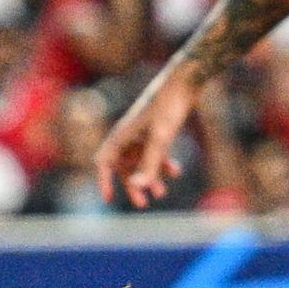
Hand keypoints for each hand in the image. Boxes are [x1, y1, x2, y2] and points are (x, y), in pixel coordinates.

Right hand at [93, 67, 201, 209]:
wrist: (184, 83)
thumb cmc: (168, 107)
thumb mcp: (161, 139)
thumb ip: (149, 165)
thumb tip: (138, 187)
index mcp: (121, 135)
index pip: (104, 162)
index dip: (104, 180)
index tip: (109, 198)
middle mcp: (128, 135)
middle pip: (123, 166)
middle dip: (132, 185)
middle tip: (143, 204)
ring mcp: (142, 133)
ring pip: (140, 162)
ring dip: (149, 177)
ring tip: (162, 193)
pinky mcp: (156, 130)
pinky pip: (154, 154)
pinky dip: (162, 165)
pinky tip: (175, 172)